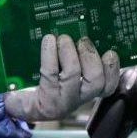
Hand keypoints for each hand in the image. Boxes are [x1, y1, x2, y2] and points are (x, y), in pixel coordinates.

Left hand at [4, 34, 119, 121]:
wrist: (23, 104)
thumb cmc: (46, 83)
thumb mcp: (64, 72)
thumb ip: (78, 58)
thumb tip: (82, 33)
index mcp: (87, 91)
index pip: (109, 85)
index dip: (113, 69)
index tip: (110, 52)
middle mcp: (78, 98)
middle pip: (96, 81)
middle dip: (91, 56)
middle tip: (83, 40)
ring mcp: (62, 100)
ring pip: (73, 75)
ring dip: (69, 52)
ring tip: (63, 39)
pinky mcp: (45, 98)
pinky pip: (50, 73)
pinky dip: (50, 54)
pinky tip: (49, 41)